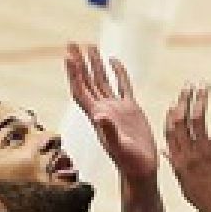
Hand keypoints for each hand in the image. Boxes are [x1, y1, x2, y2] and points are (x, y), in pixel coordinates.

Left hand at [65, 44, 157, 181]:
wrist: (141, 168)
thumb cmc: (129, 162)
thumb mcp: (119, 147)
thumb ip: (109, 131)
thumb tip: (99, 115)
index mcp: (97, 116)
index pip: (81, 89)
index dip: (74, 73)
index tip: (69, 55)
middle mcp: (103, 109)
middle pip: (87, 81)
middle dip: (80, 62)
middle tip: (73, 43)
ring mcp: (116, 108)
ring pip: (102, 80)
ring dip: (95, 64)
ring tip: (90, 46)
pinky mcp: (130, 109)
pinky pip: (122, 85)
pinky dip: (118, 72)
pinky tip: (114, 60)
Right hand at [165, 84, 210, 211]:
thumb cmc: (206, 198)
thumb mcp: (184, 182)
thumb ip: (174, 164)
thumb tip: (165, 152)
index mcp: (178, 161)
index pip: (170, 133)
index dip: (171, 115)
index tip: (174, 102)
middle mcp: (189, 153)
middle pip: (181, 121)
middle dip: (184, 100)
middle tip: (189, 84)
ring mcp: (205, 151)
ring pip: (198, 119)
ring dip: (200, 99)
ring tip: (203, 85)